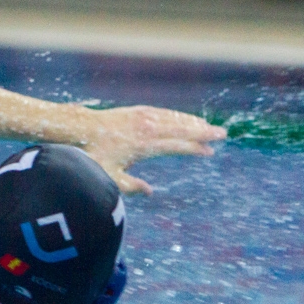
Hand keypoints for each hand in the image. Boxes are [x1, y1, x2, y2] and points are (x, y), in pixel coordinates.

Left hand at [75, 106, 225, 195]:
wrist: (80, 128)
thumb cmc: (94, 154)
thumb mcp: (110, 176)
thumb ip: (131, 186)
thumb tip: (150, 192)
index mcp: (144, 146)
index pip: (176, 146)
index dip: (194, 148)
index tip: (209, 151)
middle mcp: (146, 129)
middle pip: (181, 129)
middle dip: (203, 131)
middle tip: (222, 134)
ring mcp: (142, 117)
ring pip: (174, 119)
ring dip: (192, 122)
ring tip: (209, 127)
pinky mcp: (137, 111)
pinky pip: (163, 112)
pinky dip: (177, 115)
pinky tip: (186, 119)